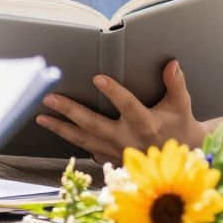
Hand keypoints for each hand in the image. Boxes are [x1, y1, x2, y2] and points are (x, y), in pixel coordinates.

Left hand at [36, 60, 201, 165]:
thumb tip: (171, 63)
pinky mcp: (111, 159)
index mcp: (146, 124)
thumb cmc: (179, 124)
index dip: (113, 92)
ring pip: (84, 140)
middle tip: (49, 98)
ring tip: (41, 117)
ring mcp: (117, 152)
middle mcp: (128, 139)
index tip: (97, 77)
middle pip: (94, 125)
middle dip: (70, 111)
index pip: (127, 105)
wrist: (180, 155)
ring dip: (61, 128)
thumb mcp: (181, 104)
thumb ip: (176, 84)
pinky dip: (71, 141)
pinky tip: (56, 131)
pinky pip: (86, 149)